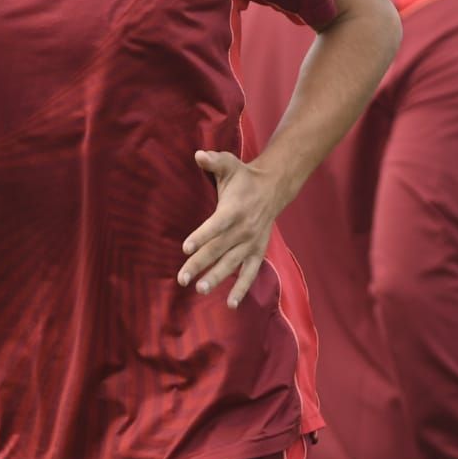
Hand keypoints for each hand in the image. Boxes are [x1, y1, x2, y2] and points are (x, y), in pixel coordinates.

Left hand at [178, 150, 287, 307]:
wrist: (274, 188)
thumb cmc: (244, 177)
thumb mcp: (230, 164)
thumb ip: (214, 160)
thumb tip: (199, 154)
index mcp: (234, 210)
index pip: (216, 225)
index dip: (201, 236)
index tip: (186, 248)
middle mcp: (243, 230)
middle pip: (219, 249)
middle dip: (200, 264)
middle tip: (182, 279)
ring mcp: (251, 243)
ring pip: (232, 264)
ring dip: (217, 278)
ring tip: (200, 289)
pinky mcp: (257, 252)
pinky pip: (250, 273)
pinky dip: (241, 288)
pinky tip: (230, 304)